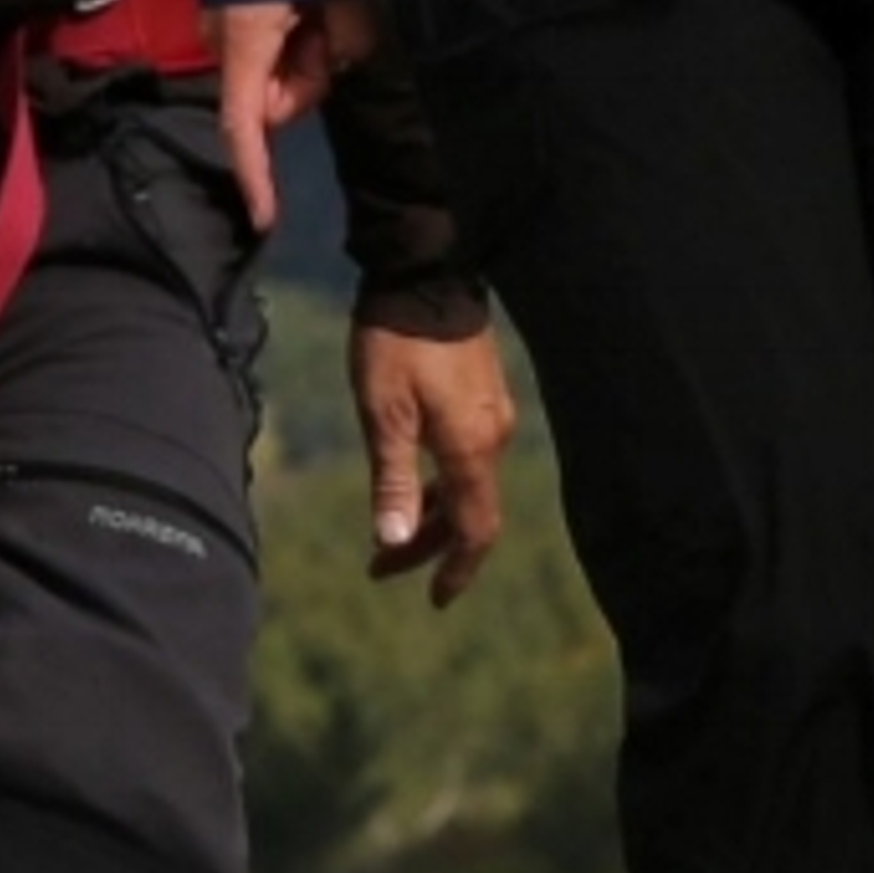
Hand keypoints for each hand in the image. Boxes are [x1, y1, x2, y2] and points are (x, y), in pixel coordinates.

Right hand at [214, 0, 372, 233]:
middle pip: (273, 99)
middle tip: (329, 28)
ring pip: (272, 72)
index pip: (246, 128)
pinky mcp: (226, 13)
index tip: (266, 219)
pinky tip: (304, 1)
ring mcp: (220, 28)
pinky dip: (290, 39)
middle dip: (308, 78)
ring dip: (303, 53)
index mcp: (246, 45)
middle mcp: (224, 44)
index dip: (256, 176)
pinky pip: (265, 49)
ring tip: (318, 1)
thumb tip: (339, 63)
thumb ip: (344, 42)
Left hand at [352, 309, 514, 605]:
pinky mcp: (484, 395)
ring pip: (468, 485)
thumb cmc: (395, 342)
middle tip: (380, 566)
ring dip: (432, 514)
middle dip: (427, 546)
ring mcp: (492, 415)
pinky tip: (412, 481)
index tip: (434, 600)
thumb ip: (391, 480)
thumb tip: (392, 542)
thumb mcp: (382, 414)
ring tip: (389, 531)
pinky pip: (468, 457)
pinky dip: (441, 483)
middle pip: (469, 513)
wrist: (424, 273)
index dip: (456, 570)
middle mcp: (492, 438)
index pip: (474, 531)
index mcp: (471, 449)